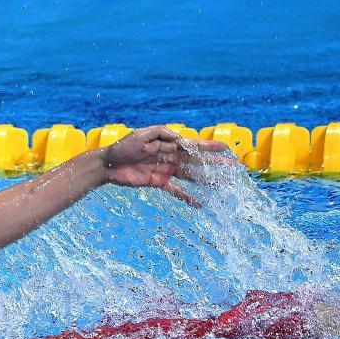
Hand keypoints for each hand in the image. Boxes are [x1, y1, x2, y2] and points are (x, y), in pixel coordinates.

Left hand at [101, 126, 229, 206]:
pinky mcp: (158, 182)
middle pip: (196, 161)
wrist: (108, 164)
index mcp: (169, 144)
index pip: (193, 145)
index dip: (209, 147)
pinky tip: (199, 204)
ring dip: (205, 180)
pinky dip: (187, 197)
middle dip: (213, 164)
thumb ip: (162, 134)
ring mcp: (165, 170)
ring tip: (220, 184)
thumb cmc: (123, 147)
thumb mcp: (142, 135)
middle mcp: (170, 156)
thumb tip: (180, 138)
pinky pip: (176, 190)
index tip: (225, 148)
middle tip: (231, 168)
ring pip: (190, 175)